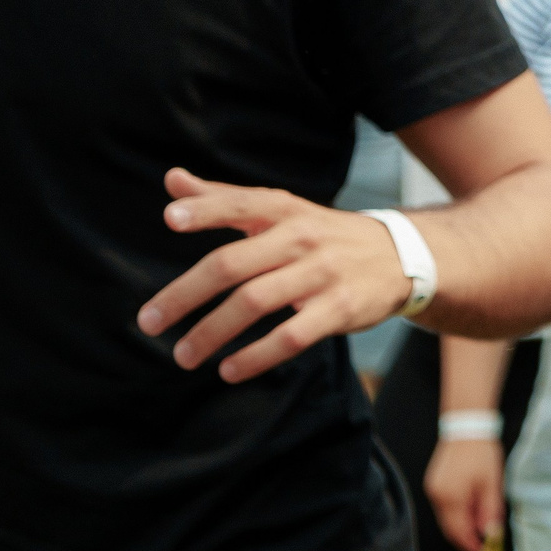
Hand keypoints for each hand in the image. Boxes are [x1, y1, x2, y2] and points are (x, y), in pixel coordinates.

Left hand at [138, 169, 413, 382]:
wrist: (401, 257)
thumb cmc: (323, 234)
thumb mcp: (281, 210)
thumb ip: (223, 198)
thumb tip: (171, 179)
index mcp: (284, 210)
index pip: (240, 203)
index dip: (206, 210)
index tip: (170, 220)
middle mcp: (301, 237)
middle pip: (233, 264)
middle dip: (185, 294)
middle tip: (149, 321)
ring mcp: (323, 274)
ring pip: (255, 302)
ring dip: (212, 332)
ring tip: (183, 355)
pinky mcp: (340, 309)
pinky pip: (291, 336)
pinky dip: (256, 356)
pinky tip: (229, 370)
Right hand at [427, 435, 503, 550]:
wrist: (466, 428)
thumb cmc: (482, 455)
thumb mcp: (491, 484)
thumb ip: (489, 511)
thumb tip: (489, 534)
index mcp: (451, 497)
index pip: (459, 531)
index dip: (470, 544)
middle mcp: (437, 496)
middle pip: (450, 527)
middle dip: (466, 537)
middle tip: (483, 541)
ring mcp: (432, 489)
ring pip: (446, 518)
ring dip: (462, 524)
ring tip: (481, 521)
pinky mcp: (433, 484)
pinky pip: (444, 506)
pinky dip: (457, 512)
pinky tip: (471, 507)